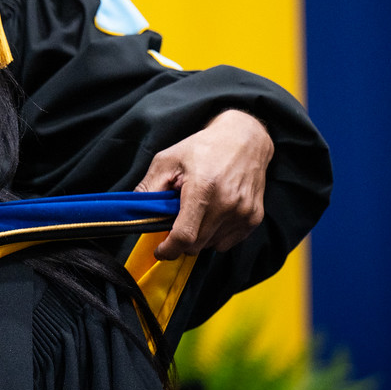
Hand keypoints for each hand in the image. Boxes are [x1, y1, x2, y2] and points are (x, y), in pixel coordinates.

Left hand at [135, 109, 272, 260]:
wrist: (243, 139)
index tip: (160, 250)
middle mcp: (227, 204)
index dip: (169, 249)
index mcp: (203, 189)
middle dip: (181, 240)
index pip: (184, 236)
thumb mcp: (166, 160)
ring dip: (199, 237)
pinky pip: (227, 242)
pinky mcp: (254, 218)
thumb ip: (149, 188)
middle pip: (196, 245)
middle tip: (176, 220)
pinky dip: (215, 235)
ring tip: (197, 211)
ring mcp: (243, 213)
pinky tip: (213, 213)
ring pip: (211, 245)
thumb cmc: (203, 148)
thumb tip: (136, 213)